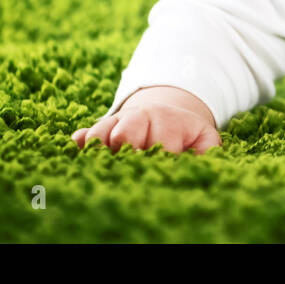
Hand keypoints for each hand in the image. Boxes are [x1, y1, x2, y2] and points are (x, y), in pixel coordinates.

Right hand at [71, 85, 221, 154]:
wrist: (167, 113)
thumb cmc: (187, 134)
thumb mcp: (203, 138)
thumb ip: (206, 150)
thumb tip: (200, 163)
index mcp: (166, 121)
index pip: (160, 141)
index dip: (160, 157)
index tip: (161, 171)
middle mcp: (139, 118)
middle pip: (125, 134)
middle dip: (128, 152)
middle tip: (133, 169)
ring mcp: (118, 122)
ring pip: (101, 133)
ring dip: (102, 150)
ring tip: (107, 167)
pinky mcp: (101, 129)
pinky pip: (85, 134)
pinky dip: (81, 143)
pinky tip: (78, 149)